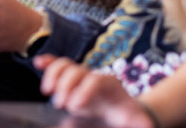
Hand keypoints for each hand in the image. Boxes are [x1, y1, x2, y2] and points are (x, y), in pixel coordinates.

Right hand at [37, 55, 154, 127]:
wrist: (121, 111)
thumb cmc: (127, 116)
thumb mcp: (136, 120)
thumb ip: (140, 122)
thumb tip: (147, 124)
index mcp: (110, 85)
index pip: (94, 80)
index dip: (83, 90)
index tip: (75, 106)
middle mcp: (93, 76)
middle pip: (76, 71)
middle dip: (65, 85)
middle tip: (60, 104)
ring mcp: (81, 77)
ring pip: (65, 66)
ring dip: (53, 75)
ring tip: (47, 92)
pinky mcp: (70, 81)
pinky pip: (58, 67)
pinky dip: (47, 64)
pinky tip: (38, 63)